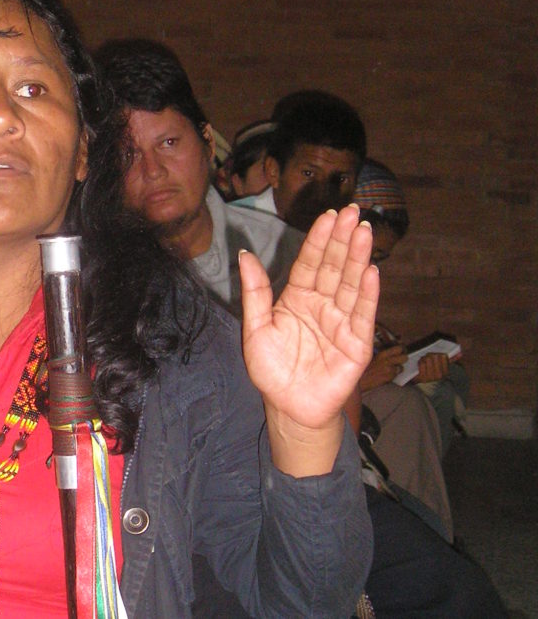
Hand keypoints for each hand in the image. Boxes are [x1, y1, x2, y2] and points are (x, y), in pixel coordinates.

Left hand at [240, 204, 378, 475]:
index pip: (310, 262)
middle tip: (354, 212)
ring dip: (359, 258)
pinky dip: (368, 293)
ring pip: (351, 284)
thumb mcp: (256, 328)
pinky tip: (372, 271)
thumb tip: (245, 254)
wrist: (288, 406)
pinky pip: (362, 314)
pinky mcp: (356, 343)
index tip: (329, 214)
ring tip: (365, 232)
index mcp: (297, 298)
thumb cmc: (271, 369)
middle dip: (344, 240)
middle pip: (335, 267)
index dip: (320, 239)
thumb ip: (255, 292)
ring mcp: (341, 322)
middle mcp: (322, 305)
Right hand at [358, 345, 406, 390]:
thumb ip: (377, 347)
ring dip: (397, 368)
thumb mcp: (368, 353)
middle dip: (402, 358)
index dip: (400, 349)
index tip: (399, 350)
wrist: (358, 380)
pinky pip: (395, 376)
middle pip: (404, 358)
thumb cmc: (361, 367)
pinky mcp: (388, 379)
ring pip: (401, 368)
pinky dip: (392, 375)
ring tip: (389, 368)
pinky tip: (385, 374)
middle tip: (397, 359)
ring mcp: (389, 371)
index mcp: (382, 354)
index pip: (399, 348)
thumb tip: (384, 344)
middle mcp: (387, 362)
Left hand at [414, 352, 449, 382]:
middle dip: (430, 354)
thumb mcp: (441, 366)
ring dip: (424, 358)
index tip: (435, 355)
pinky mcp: (423, 377)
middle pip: (435, 356)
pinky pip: (422, 363)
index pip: (443, 356)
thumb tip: (460, 354)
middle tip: (427, 356)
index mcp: (446, 372)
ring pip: (428, 359)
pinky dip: (420, 361)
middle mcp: (440, 376)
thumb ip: (451, 360)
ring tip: (423, 360)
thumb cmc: (432, 370)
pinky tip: (420, 363)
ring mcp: (431, 377)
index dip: (438, 353)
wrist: (420, 380)